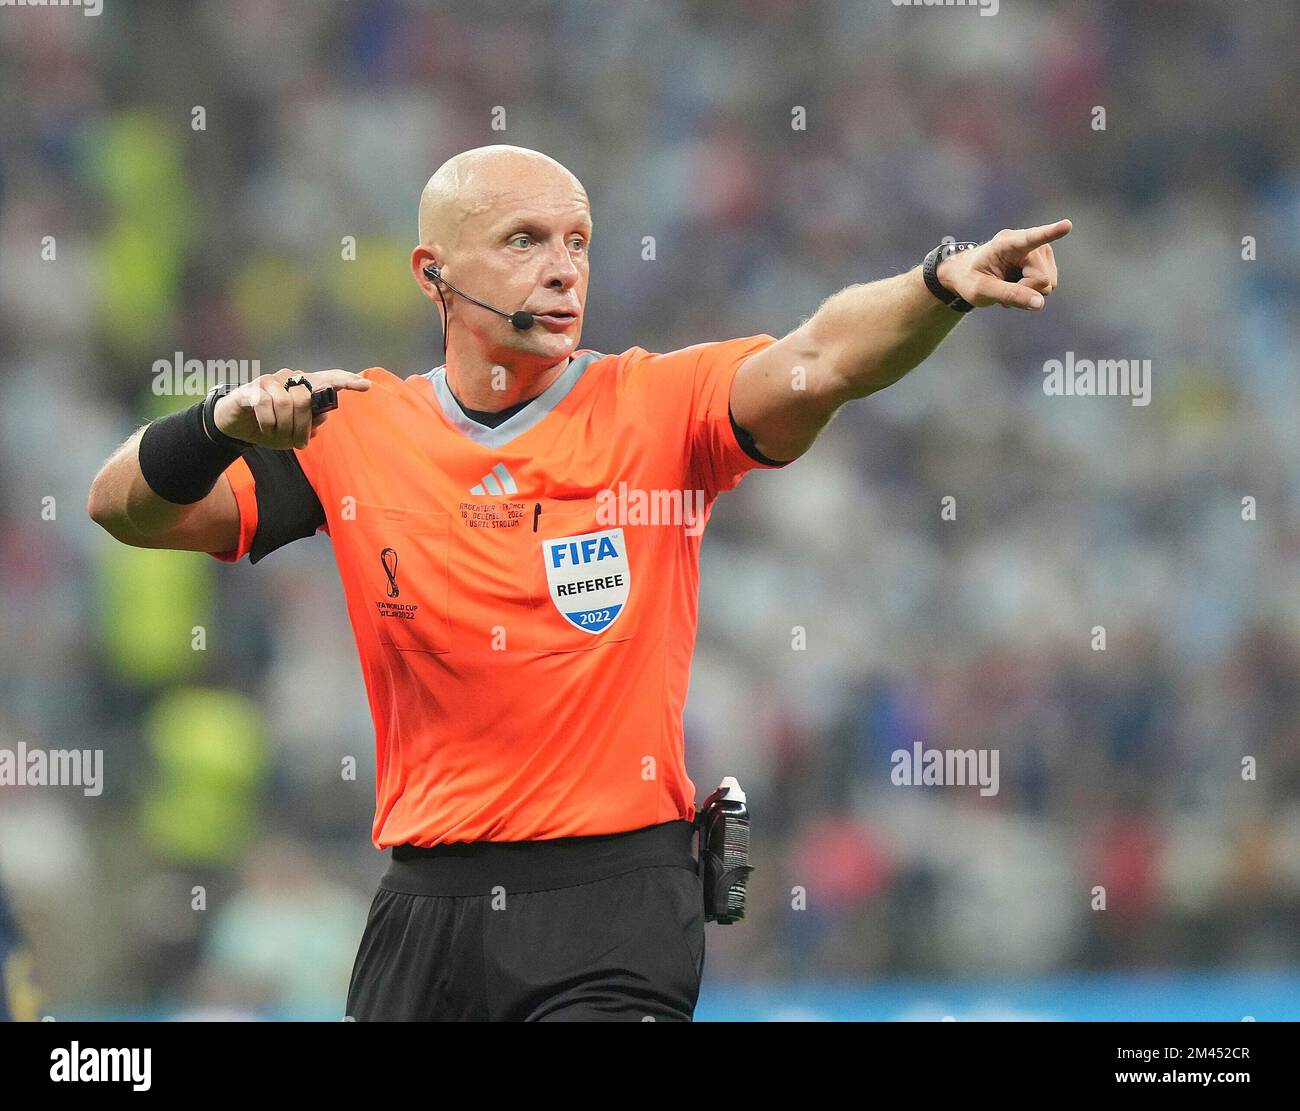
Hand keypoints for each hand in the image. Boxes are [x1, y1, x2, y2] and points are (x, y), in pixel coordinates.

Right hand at [214, 368, 372, 449]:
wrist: (236, 425)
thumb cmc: (270, 425)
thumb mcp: (294, 430)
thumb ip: (312, 422)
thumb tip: (324, 415)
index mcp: (304, 387)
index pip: (329, 379)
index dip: (347, 382)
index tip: (366, 386)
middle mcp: (290, 378)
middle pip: (307, 400)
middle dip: (302, 426)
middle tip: (296, 441)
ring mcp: (271, 381)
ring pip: (287, 404)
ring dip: (283, 427)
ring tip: (275, 434)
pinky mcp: (252, 389)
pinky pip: (266, 406)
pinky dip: (266, 423)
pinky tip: (263, 427)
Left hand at [937, 219, 1070, 310]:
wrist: (968, 273)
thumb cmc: (971, 278)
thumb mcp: (982, 290)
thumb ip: (1010, 295)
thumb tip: (1040, 303)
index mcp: (1005, 243)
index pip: (1031, 238)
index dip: (1050, 233)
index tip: (1067, 225)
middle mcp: (1028, 243)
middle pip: (1042, 279)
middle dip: (1025, 291)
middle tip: (1003, 287)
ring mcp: (1040, 251)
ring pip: (1048, 284)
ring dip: (1028, 291)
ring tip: (1009, 284)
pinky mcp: (1046, 261)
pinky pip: (1048, 286)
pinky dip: (1032, 291)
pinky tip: (1017, 285)